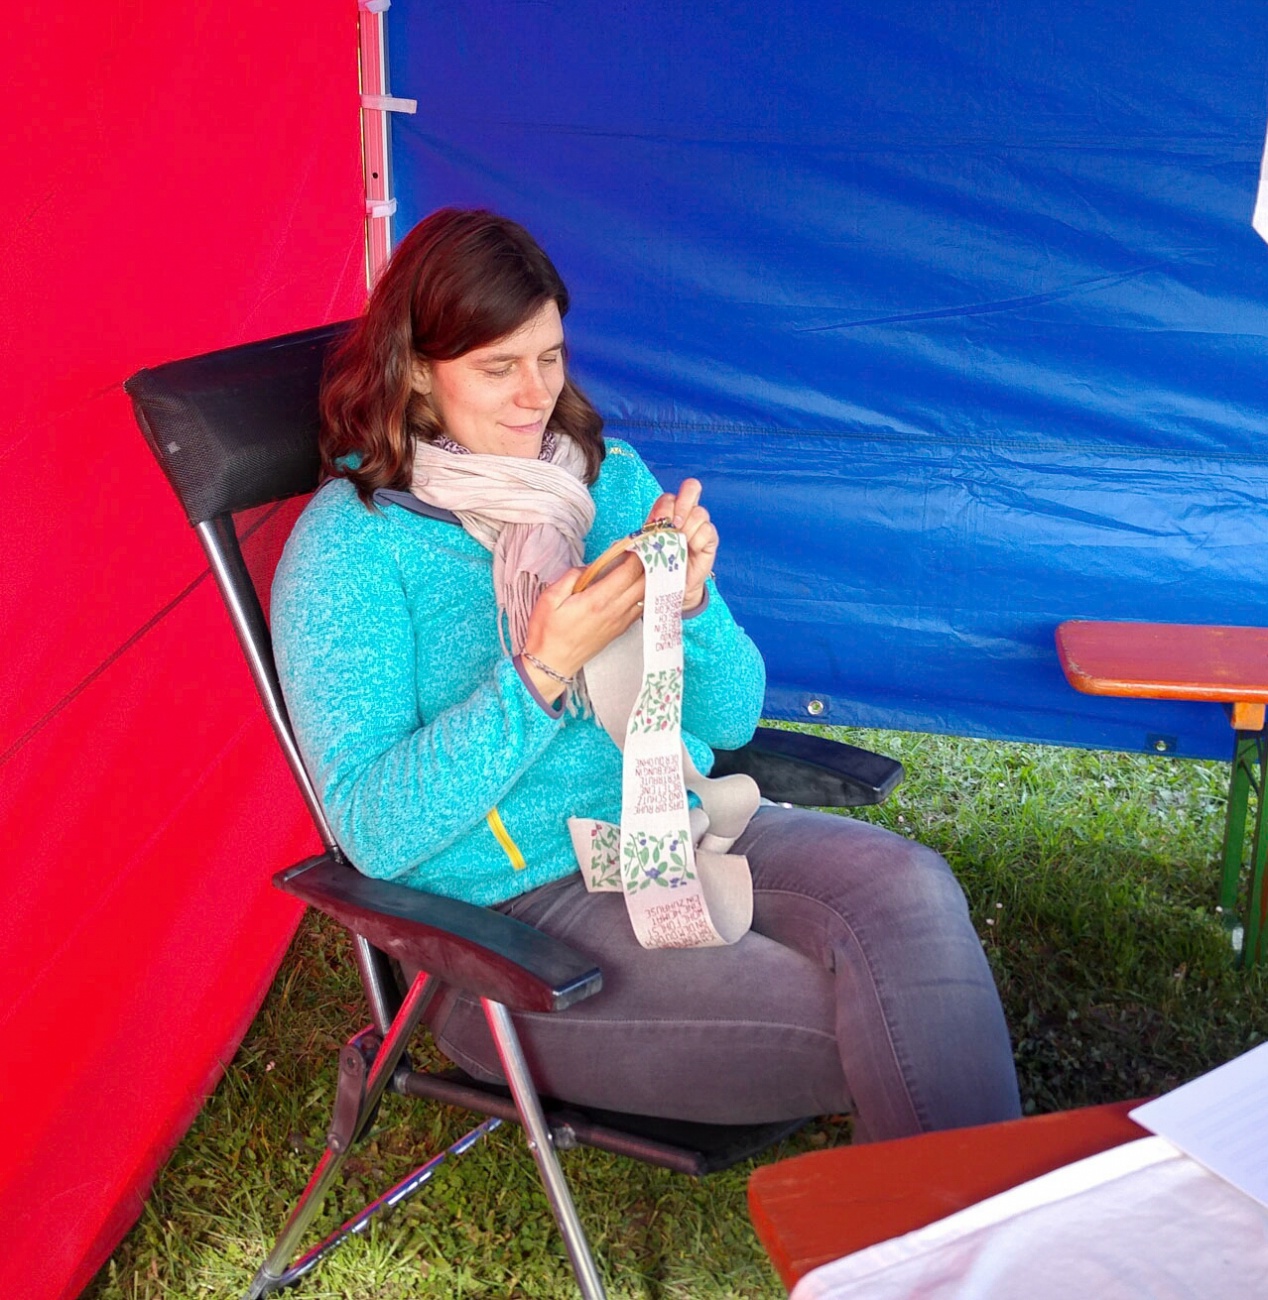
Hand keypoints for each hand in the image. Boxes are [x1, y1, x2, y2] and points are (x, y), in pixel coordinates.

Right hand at [521, 556, 645, 702]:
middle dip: (647, 564)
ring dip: (648, 580)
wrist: (552, 664)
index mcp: (597, 600)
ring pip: (645, 596)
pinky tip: (638, 587)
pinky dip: (643, 595)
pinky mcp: (619, 630)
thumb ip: (571, 577)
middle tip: (643, 551)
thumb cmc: (548, 631)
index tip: (635, 543)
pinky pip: (639, 609)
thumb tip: (588, 568)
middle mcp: (614, 611)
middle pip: (643, 583)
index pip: (628, 572)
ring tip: (644, 566)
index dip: (636, 555)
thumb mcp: (550, 598)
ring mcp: (619, 622)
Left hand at [647, 478, 717, 610]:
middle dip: (682, 505)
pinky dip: (697, 540)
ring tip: (680, 544)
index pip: (670, 496)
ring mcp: (700, 525)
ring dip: (688, 529)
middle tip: (675, 525)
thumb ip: (647, 532)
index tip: (658, 524)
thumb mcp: (645, 547)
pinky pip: (708, 530)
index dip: (665, 507)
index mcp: (668, 511)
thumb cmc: (656, 564)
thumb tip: (647, 526)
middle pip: (691, 487)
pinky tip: (691, 550)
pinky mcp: (710, 539)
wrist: (670, 585)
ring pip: (700, 512)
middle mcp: (686, 513)